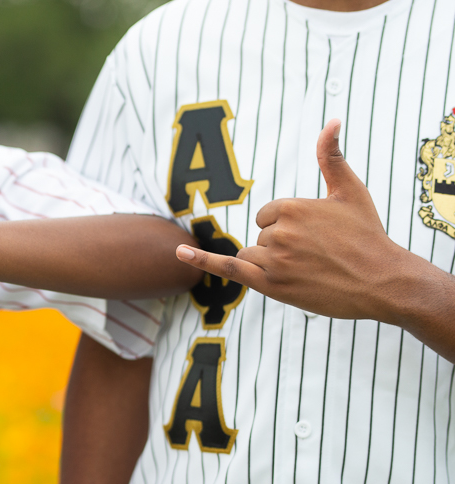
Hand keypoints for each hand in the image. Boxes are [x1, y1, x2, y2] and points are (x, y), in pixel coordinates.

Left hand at [175, 118, 413, 321]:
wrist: (383, 281)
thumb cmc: (367, 235)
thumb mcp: (350, 191)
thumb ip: (331, 157)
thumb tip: (330, 121)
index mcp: (292, 206)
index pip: (267, 215)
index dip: (286, 228)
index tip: (313, 237)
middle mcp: (279, 232)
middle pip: (261, 236)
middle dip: (282, 247)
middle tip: (318, 256)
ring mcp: (273, 260)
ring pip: (252, 255)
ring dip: (271, 263)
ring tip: (307, 270)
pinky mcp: (269, 285)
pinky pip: (227, 268)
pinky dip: (201, 260)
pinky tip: (178, 253)